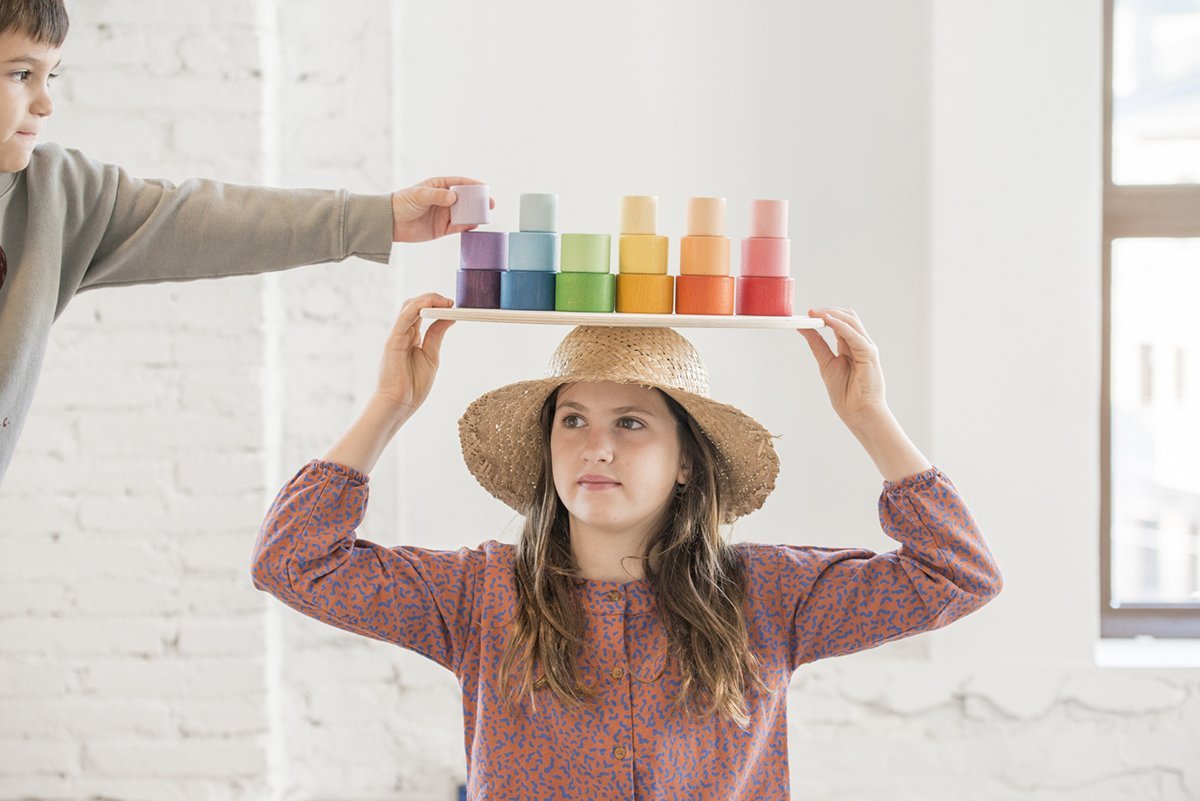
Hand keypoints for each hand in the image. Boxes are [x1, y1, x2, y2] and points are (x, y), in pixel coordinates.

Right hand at [374, 293, 455, 418]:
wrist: (400, 403)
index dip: (435, 305)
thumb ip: (436, 335)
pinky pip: (404, 317)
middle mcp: (402, 333)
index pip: (420, 312)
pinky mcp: (393, 340)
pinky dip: (417, 307)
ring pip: (408, 307)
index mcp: (410, 337)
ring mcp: (396, 335)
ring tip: (444, 301)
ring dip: (427, 300)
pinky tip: (431, 304)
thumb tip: (449, 318)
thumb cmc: (413, 385)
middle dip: (432, 299)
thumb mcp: (431, 355)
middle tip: (450, 301)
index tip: (452, 305)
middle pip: (413, 305)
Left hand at [391, 177, 494, 242]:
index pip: (460, 183)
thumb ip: (437, 196)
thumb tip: (454, 198)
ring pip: (464, 213)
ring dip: (474, 214)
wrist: (391, 222)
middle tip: (489, 204)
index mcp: (439, 186)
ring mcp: (444, 214)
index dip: (473, 185)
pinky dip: (467, 226)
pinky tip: (474, 225)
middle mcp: (444, 199)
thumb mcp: (420, 195)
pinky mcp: (443, 228)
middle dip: (478, 201)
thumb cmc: (403, 203)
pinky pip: (458, 227)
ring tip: (484, 215)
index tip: (484, 188)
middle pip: (466, 199)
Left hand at [798, 307, 888, 428]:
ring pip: (852, 321)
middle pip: (848, 317)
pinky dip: (840, 326)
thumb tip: (803, 327)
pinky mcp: (869, 354)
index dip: (825, 315)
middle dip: (829, 311)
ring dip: (833, 314)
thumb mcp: (826, 362)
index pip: (840, 322)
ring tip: (815, 313)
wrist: (857, 412)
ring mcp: (866, 347)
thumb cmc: (844, 392)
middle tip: (810, 312)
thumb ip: (817, 344)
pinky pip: (854, 335)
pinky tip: (827, 321)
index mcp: (851, 346)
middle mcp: (860, 343)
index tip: (808, 314)